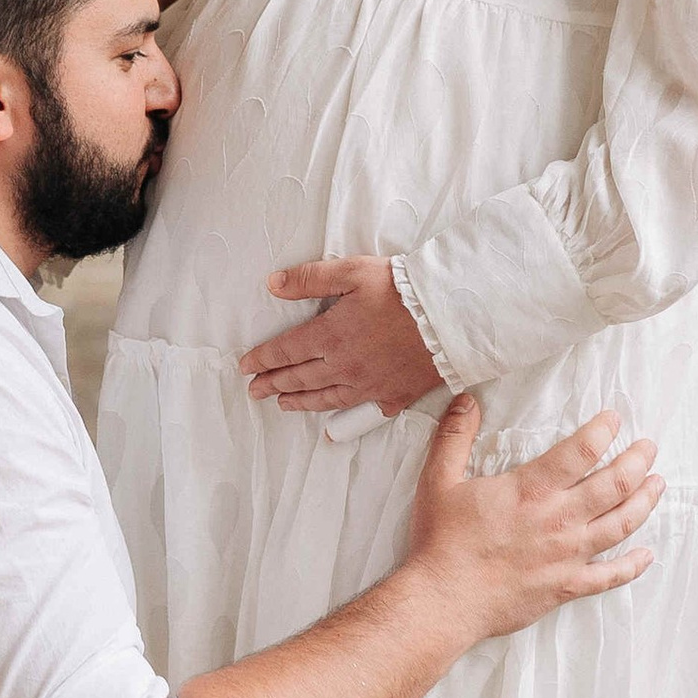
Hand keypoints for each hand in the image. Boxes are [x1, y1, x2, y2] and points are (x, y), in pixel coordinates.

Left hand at [240, 258, 441, 418]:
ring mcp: (368, 385)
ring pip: (324, 398)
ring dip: (299, 401)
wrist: (452, 316)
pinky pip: (360, 410)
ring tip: (282, 403)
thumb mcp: (353, 271)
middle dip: (273, 383)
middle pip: (299, 378)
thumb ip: (310, 278)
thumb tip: (273, 284)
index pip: (284, 351)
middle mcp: (344, 366)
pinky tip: (333, 425)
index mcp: (330, 335)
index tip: (245, 366)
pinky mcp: (392, 395)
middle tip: (254, 390)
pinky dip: (342, 417)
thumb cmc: (403, 290)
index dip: (262, 359)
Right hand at [404, 399, 661, 642]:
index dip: (603, 430)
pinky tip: (646, 554)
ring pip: (621, 525)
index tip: (614, 419)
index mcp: (531, 489)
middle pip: (614, 484)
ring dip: (644, 502)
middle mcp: (558, 519)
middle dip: (638, 461)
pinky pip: (610, 576)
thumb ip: (454, 437)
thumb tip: (466, 399)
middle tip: (649, 447)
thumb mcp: (439, 480)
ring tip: (658, 485)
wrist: (443, 600)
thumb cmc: (441, 541)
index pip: (581, 450)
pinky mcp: (566, 586)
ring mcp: (567, 555)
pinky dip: (632, 565)